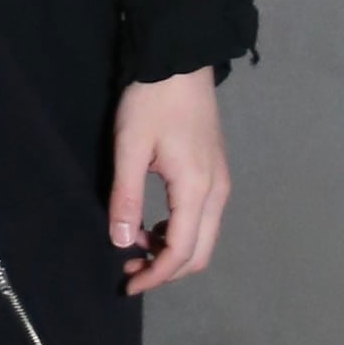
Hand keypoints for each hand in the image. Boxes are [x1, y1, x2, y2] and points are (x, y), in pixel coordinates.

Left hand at [107, 67, 228, 293]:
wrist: (181, 61)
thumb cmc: (152, 101)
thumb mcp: (129, 147)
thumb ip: (126, 197)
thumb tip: (121, 242)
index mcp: (197, 189)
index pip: (180, 252)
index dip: (155, 276)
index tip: (126, 284)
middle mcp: (217, 192)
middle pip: (199, 254)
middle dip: (165, 270)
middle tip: (129, 269)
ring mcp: (221, 183)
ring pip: (204, 239)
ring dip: (172, 253)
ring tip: (136, 246)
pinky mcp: (217, 174)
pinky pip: (204, 220)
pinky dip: (180, 234)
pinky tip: (153, 226)